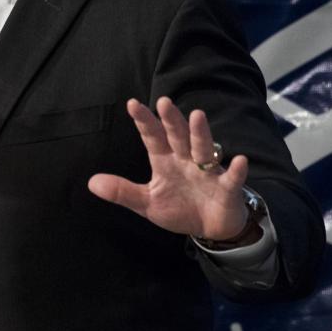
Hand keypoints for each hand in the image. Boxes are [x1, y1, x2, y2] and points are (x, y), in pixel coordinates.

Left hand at [88, 97, 249, 240]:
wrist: (211, 228)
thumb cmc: (179, 208)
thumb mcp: (147, 202)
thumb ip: (122, 191)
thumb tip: (91, 183)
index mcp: (165, 161)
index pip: (152, 137)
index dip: (144, 122)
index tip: (132, 104)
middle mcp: (186, 160)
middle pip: (178, 136)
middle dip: (171, 120)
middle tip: (163, 101)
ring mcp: (208, 172)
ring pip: (203, 149)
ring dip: (200, 134)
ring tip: (197, 115)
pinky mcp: (227, 188)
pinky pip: (232, 178)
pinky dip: (237, 170)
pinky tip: (240, 160)